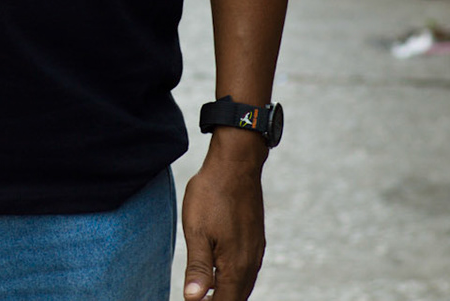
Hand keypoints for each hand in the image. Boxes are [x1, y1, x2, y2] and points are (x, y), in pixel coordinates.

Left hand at [181, 135, 267, 299]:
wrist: (236, 163)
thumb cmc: (212, 194)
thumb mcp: (196, 230)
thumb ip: (198, 268)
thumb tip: (193, 299)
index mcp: (235, 266)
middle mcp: (250, 263)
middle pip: (236, 298)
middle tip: (196, 299)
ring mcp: (256, 251)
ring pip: (243, 286)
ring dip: (226, 293)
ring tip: (206, 293)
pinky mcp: (256, 240)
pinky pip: (247, 271)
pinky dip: (234, 280)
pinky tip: (220, 272)